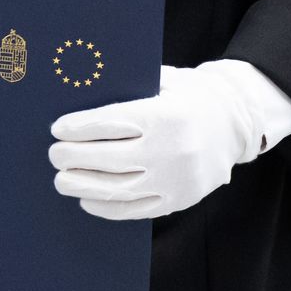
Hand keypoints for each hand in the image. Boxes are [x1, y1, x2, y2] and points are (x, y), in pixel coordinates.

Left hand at [48, 62, 268, 220]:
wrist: (237, 124)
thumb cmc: (191, 97)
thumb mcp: (164, 81)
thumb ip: (130, 88)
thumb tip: (82, 91)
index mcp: (164, 116)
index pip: (110, 123)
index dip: (79, 128)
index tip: (57, 129)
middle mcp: (170, 150)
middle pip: (109, 158)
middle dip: (74, 158)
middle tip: (54, 155)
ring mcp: (176, 179)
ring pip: (119, 188)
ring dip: (84, 186)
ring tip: (62, 180)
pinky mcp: (180, 199)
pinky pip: (137, 209)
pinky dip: (108, 208)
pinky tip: (88, 200)